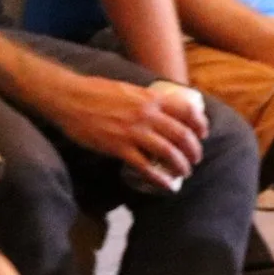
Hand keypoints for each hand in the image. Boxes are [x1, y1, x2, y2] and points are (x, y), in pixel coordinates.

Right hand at [48, 74, 207, 187]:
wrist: (69, 98)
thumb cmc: (95, 91)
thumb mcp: (128, 89)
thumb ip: (145, 99)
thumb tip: (160, 108)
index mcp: (150, 97)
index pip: (186, 109)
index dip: (200, 123)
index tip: (203, 133)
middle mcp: (146, 114)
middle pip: (181, 134)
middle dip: (193, 149)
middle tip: (196, 158)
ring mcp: (133, 131)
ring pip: (168, 152)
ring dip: (181, 165)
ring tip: (185, 172)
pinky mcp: (119, 147)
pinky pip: (145, 166)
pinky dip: (159, 178)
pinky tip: (166, 185)